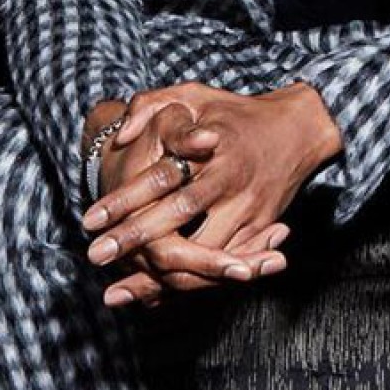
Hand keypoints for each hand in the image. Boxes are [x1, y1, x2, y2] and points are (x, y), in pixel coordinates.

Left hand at [84, 83, 340, 307]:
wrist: (300, 128)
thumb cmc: (237, 112)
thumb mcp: (195, 95)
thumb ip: (152, 106)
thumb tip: (120, 137)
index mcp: (215, 148)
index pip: (162, 178)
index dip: (124, 200)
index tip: (88, 219)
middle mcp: (232, 181)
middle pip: (179, 218)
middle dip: (134, 240)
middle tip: (95, 255)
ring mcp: (250, 208)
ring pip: (204, 251)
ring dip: (161, 275)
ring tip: (118, 291)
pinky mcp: (262, 227)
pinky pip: (225, 263)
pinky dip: (192, 282)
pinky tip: (157, 295)